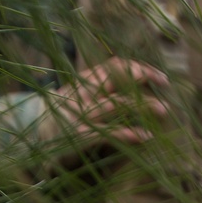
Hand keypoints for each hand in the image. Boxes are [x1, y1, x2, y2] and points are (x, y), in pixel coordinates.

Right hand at [48, 56, 167, 147]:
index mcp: (84, 81)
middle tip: (165, 84)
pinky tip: (145, 136)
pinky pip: (107, 132)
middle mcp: (82, 93)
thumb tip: (135, 83)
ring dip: (141, 105)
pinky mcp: (80, 135)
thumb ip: (102, 88)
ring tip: (163, 110)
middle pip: (115, 77)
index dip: (138, 68)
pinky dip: (128, 133)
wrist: (36, 137)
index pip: (113, 66)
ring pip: (114, 103)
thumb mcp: (80, 95)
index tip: (160, 76)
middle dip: (141, 76)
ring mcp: (80, 113)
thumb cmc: (65, 116)